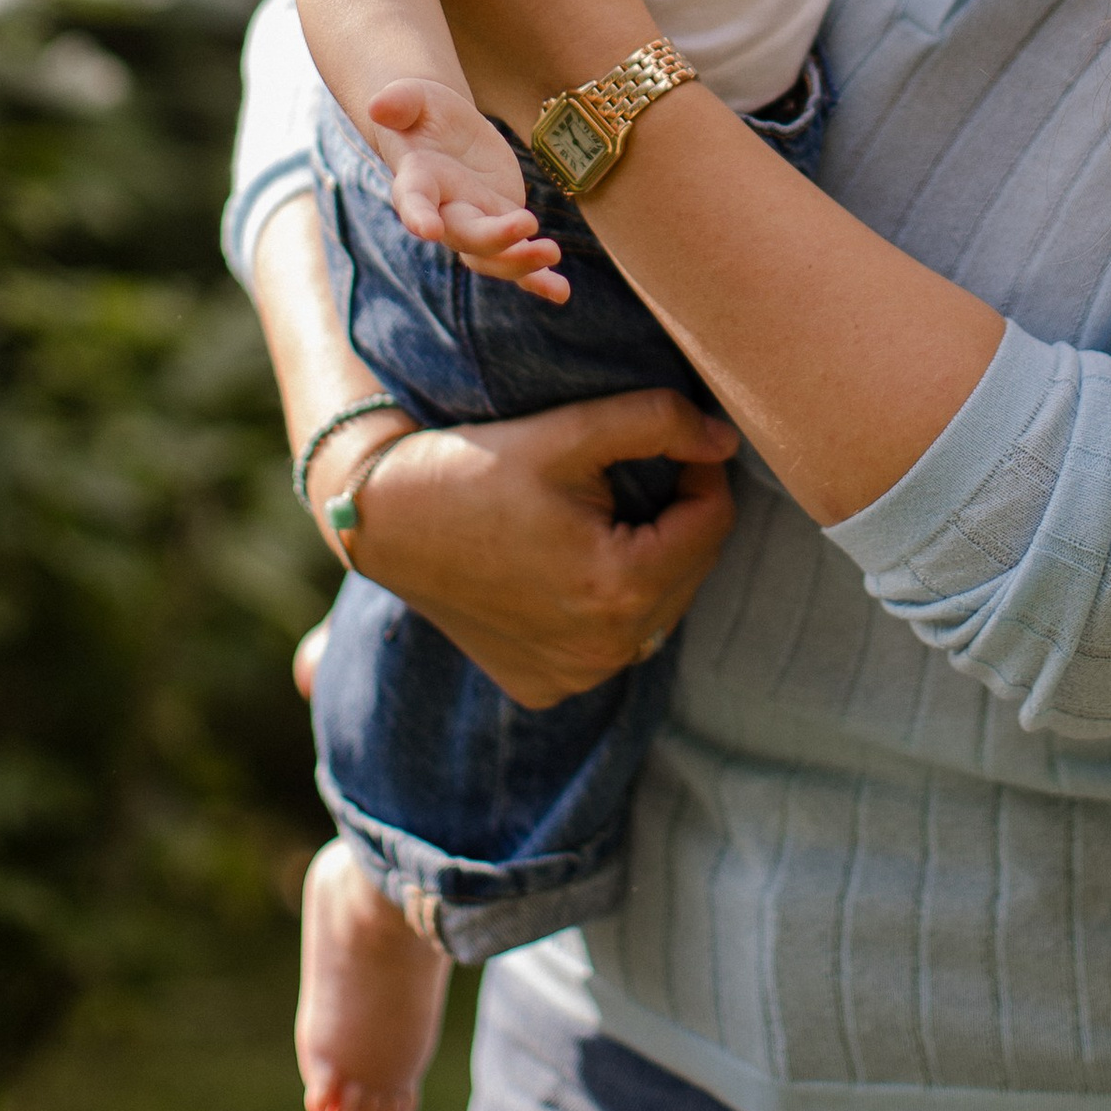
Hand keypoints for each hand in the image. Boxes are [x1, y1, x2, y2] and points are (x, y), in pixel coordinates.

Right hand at [348, 395, 738, 707]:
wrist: (384, 519)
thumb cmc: (477, 467)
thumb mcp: (572, 430)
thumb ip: (660, 423)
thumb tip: (726, 438)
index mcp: (620, 588)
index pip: (713, 521)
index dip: (703, 469)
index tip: (677, 438)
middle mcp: (605, 650)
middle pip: (691, 568)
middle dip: (680, 517)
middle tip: (640, 471)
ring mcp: (575, 677)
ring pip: (657, 610)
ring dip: (651, 563)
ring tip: (608, 514)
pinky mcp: (546, 687)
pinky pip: (610, 642)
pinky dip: (608, 605)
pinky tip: (572, 564)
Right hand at [362, 77, 565, 299]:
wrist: (440, 129)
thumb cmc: (422, 112)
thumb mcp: (413, 97)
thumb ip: (399, 101)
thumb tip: (378, 105)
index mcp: (418, 181)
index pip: (414, 201)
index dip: (418, 216)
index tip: (426, 229)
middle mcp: (444, 212)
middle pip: (466, 235)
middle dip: (495, 237)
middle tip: (526, 223)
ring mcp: (474, 222)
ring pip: (493, 257)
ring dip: (521, 262)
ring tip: (552, 253)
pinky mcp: (501, 224)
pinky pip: (517, 259)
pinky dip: (537, 279)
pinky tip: (561, 293)